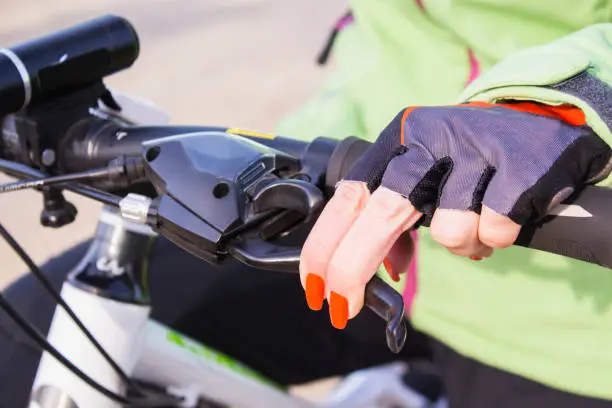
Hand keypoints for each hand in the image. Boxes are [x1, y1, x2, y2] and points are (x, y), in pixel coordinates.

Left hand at [300, 102, 611, 328]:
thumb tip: (385, 271)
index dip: (324, 246)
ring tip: (478, 224)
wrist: (542, 121)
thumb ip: (394, 218)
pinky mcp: (517, 164)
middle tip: (342, 308)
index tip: (314, 288)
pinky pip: (493, 230)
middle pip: (379, 211)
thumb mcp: (422, 176)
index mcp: (396, 140)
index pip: (347, 196)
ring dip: (463, 246)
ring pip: (448, 233)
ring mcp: (472, 148)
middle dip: (353, 267)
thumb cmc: (470, 159)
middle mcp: (426, 138)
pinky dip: (497, 237)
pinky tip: (506, 214)